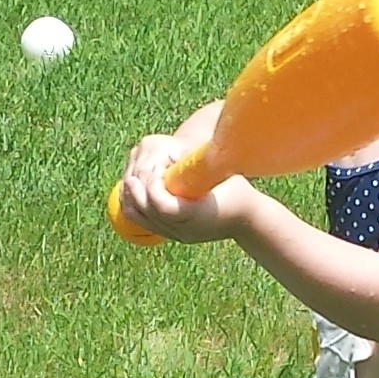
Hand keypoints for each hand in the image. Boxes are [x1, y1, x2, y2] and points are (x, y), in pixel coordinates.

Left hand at [118, 134, 241, 241]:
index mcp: (196, 214)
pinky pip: (143, 224)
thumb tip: (191, 142)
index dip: (151, 186)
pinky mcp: (173, 235)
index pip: (161, 205)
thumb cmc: (238, 191)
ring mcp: (177, 235)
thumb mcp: (225, 172)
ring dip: (131, 198)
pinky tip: (135, 192)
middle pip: (146, 212)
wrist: (247, 220)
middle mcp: (184, 229)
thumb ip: (206, 160)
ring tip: (131, 179)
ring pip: (140, 220)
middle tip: (133, 173)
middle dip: (136, 190)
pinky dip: (135, 207)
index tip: (153, 169)